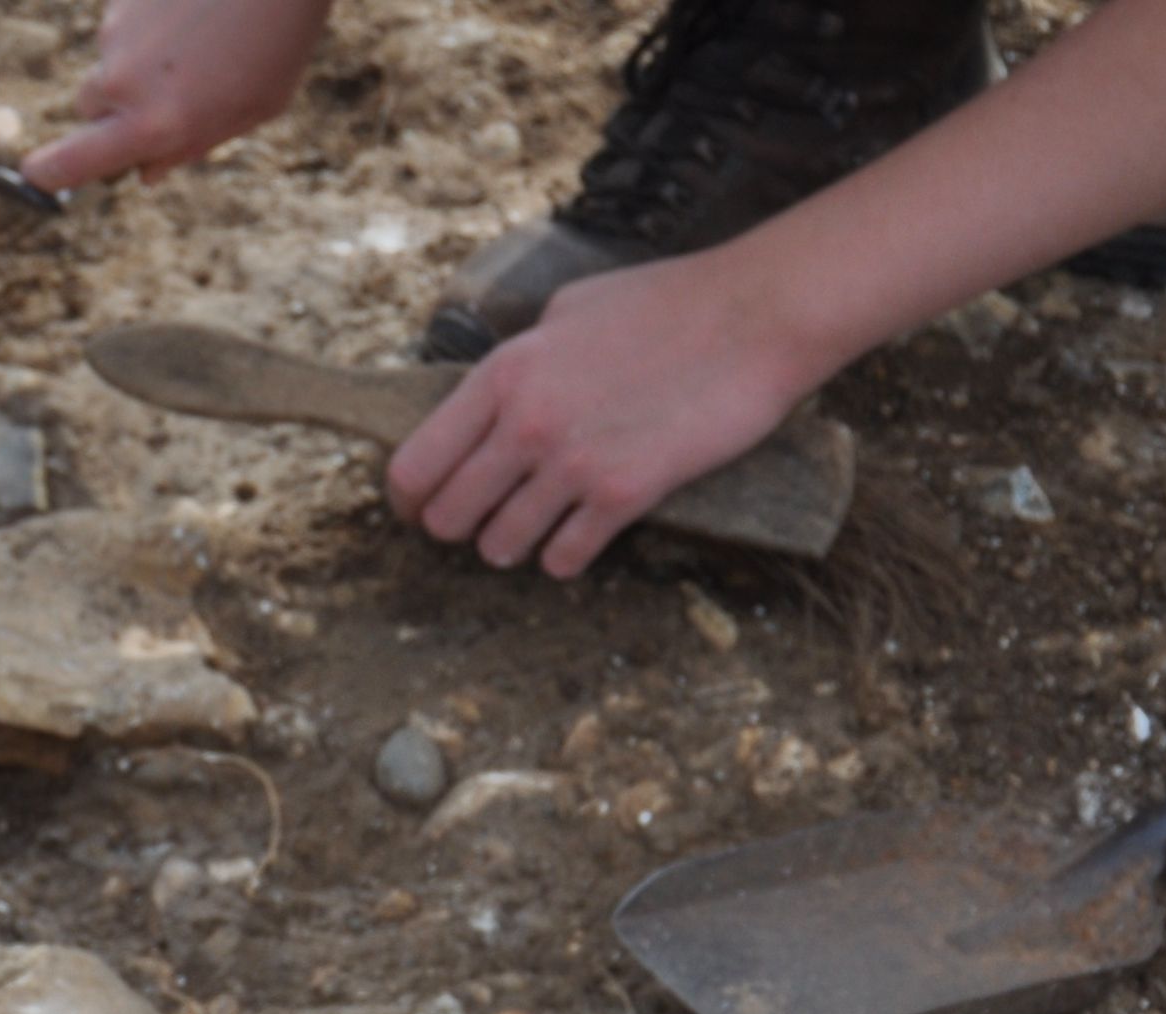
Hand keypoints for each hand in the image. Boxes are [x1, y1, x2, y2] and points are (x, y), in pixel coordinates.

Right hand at [28, 0, 335, 188]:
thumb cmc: (280, 41)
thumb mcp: (251, 110)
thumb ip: (190, 146)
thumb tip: (144, 171)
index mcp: (154, 125)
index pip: (73, 162)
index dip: (49, 172)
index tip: (38, 174)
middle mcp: (124, 81)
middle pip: (88, 105)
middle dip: (114, 106)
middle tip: (165, 90)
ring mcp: (118, 30)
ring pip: (112, 57)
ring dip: (142, 56)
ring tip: (202, 36)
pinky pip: (126, 17)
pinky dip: (153, 18)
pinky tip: (198, 7)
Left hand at [384, 252, 831, 579]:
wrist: (755, 315)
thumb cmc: (668, 302)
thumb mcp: (569, 310)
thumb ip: (523, 358)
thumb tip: (495, 394)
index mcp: (503, 373)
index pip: (414, 465)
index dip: (410, 498)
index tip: (422, 508)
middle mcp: (525, 423)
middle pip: (447, 518)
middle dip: (460, 526)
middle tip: (484, 521)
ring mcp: (572, 463)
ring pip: (499, 547)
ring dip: (513, 544)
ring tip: (537, 528)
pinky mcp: (623, 494)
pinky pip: (563, 559)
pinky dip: (565, 557)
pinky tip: (580, 537)